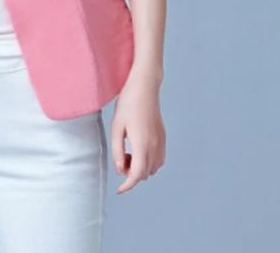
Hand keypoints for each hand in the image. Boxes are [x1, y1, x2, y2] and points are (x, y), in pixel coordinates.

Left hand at [110, 72, 165, 193]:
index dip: (128, 185)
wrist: (144, 88)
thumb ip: (117, 150)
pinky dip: (149, 162)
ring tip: (127, 152)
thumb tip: (120, 170)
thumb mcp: (116, 127)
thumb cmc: (127, 104)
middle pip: (145, 173)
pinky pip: (159, 159)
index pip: (137, 175)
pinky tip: (137, 150)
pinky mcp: (163, 137)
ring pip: (153, 168)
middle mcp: (154, 146)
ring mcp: (161, 142)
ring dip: (140, 168)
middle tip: (120, 159)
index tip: (119, 190)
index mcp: (142, 144)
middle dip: (131, 174)